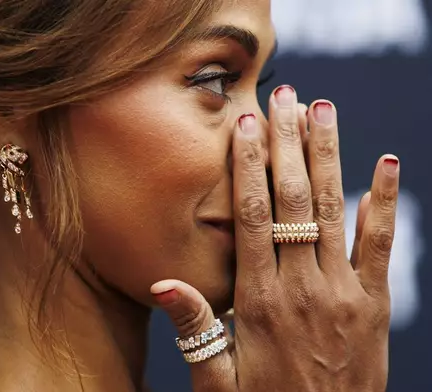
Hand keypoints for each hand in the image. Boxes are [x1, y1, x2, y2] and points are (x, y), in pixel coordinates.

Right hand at [152, 85, 398, 391]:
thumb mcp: (216, 381)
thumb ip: (194, 328)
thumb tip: (161, 282)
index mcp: (259, 301)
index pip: (253, 216)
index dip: (250, 165)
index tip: (248, 123)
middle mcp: (303, 287)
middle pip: (293, 201)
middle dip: (288, 143)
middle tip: (285, 95)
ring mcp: (344, 293)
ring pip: (333, 210)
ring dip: (328, 156)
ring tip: (323, 109)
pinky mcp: (374, 304)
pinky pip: (381, 244)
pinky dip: (382, 201)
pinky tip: (385, 162)